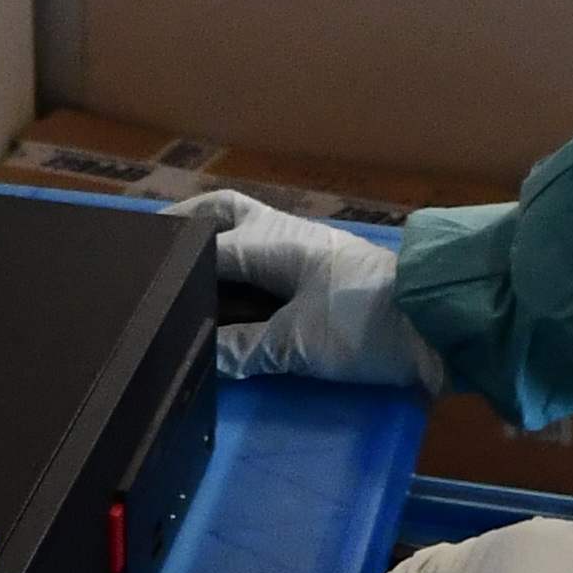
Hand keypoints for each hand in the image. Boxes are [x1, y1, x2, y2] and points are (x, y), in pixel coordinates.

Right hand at [176, 188, 445, 390]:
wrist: (440, 326)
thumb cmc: (365, 324)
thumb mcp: (298, 344)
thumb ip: (243, 349)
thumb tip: (200, 357)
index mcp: (272, 242)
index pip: (204, 241)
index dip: (167, 253)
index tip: (132, 262)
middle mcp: (285, 236)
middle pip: (225, 215)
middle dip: (188, 224)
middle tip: (153, 246)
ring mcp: (308, 252)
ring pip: (247, 235)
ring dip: (215, 246)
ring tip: (180, 274)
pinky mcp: (325, 275)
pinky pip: (268, 261)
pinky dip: (241, 271)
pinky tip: (229, 298)